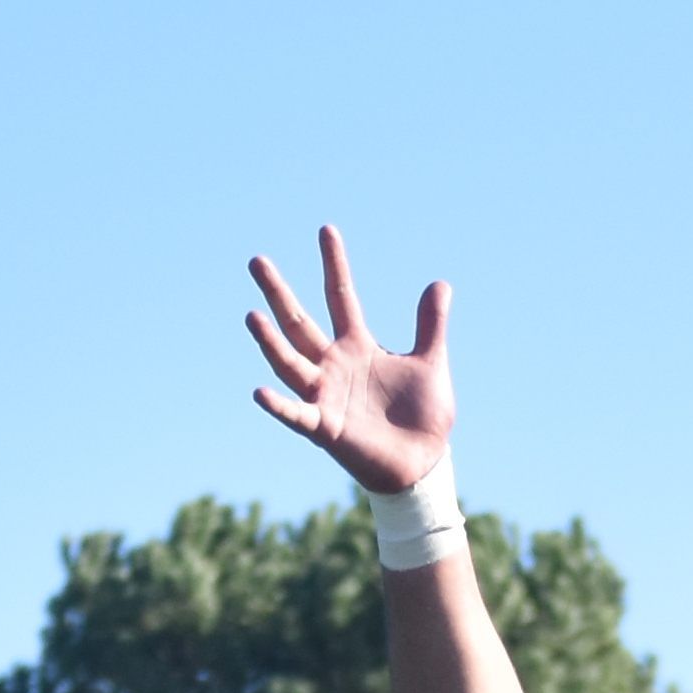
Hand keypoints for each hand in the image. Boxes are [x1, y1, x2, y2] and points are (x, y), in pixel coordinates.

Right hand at [241, 223, 454, 495]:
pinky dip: (279, 405)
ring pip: (290, 362)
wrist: (423, 463)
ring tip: (252, 314)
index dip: (334, 264)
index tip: (326, 229)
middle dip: (279, 292)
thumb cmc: (423, 416)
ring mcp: (325, 395)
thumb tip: (440, 283)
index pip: (341, 296)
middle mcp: (333, 365)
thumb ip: (430, 325)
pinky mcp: (325, 428)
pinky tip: (259, 391)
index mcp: (357, 346)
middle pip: (299, 322)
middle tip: (256, 260)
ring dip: (270, 341)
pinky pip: (297, 415)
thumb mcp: (430, 363)